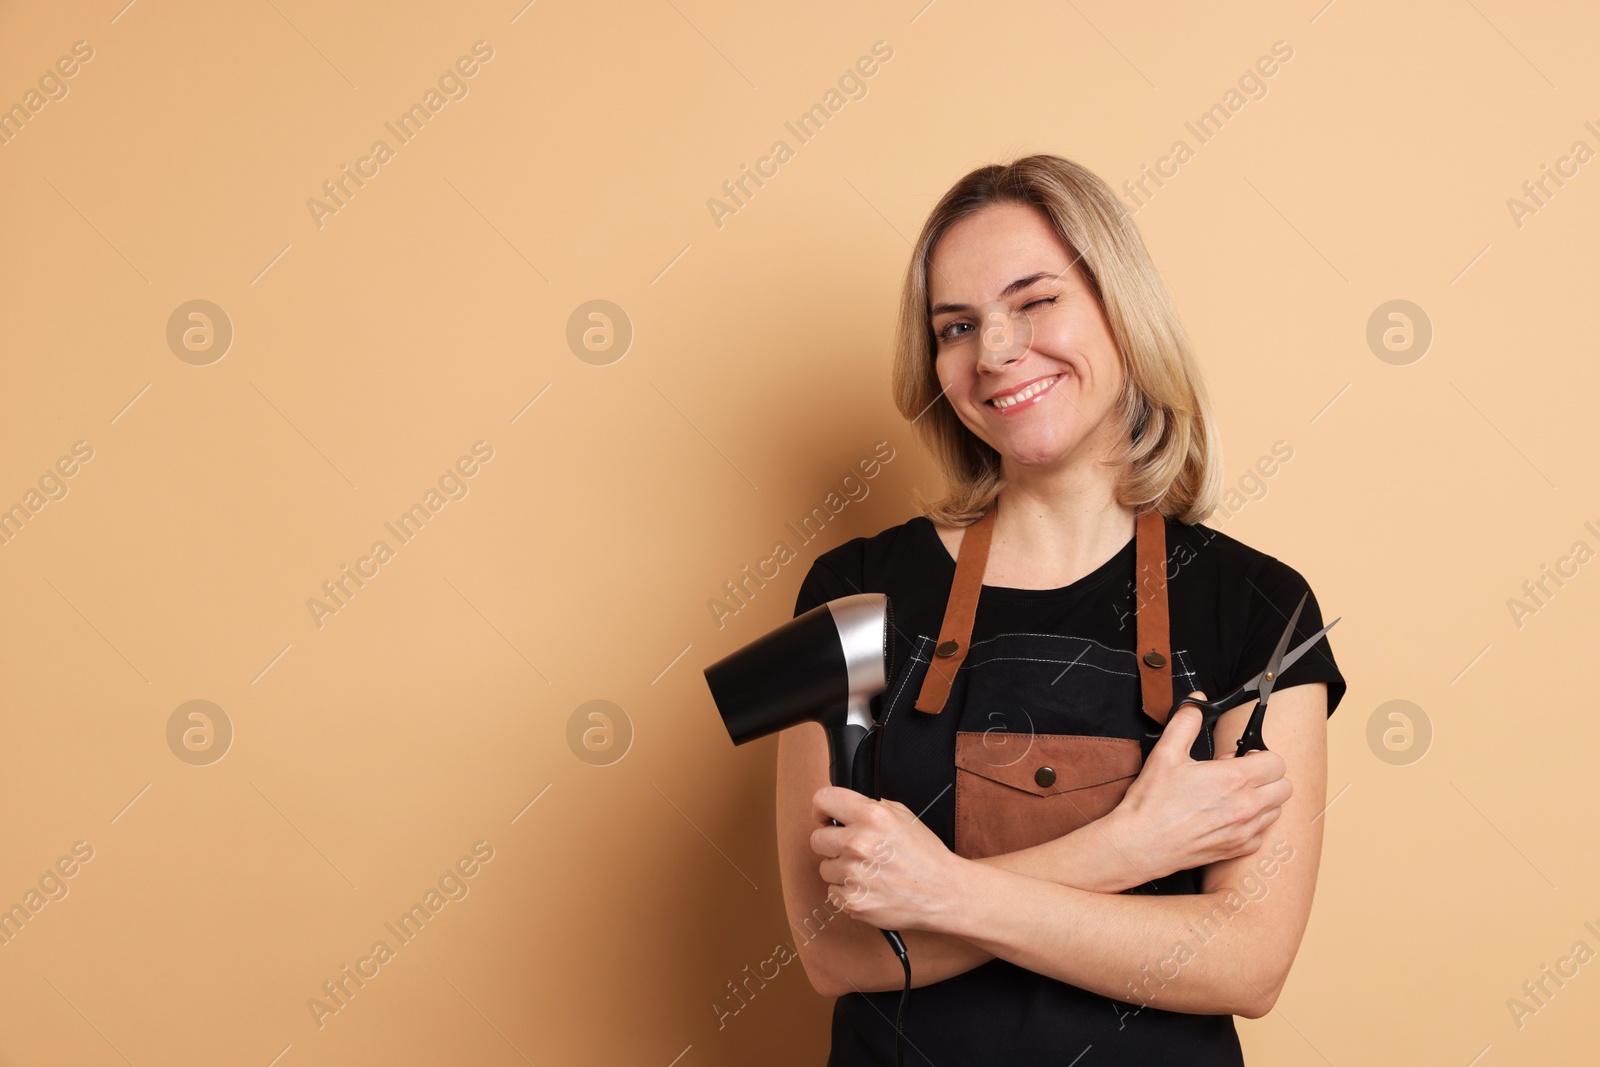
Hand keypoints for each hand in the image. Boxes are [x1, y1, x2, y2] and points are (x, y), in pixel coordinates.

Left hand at [810, 786, 962, 932]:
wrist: (943, 893)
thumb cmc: (925, 856)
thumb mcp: (903, 816)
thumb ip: (871, 807)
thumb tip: (845, 808)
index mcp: (871, 816)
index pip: (823, 800)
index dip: (821, 808)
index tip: (824, 816)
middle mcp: (858, 843)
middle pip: (817, 839)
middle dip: (832, 843)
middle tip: (853, 850)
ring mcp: (853, 874)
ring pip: (825, 868)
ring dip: (841, 870)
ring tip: (868, 872)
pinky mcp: (852, 901)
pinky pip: (833, 892)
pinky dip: (847, 892)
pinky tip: (869, 888)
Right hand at [1108, 694, 1291, 876]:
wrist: (1141, 843)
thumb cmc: (1152, 802)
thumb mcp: (1165, 753)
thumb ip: (1186, 722)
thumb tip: (1197, 702)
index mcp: (1233, 779)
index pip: (1277, 762)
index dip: (1260, 755)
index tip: (1242, 757)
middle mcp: (1246, 807)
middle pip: (1285, 787)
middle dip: (1266, 776)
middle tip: (1238, 775)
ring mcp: (1244, 831)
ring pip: (1277, 810)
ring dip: (1262, 799)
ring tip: (1232, 796)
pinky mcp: (1238, 850)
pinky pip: (1263, 833)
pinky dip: (1252, 824)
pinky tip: (1228, 817)